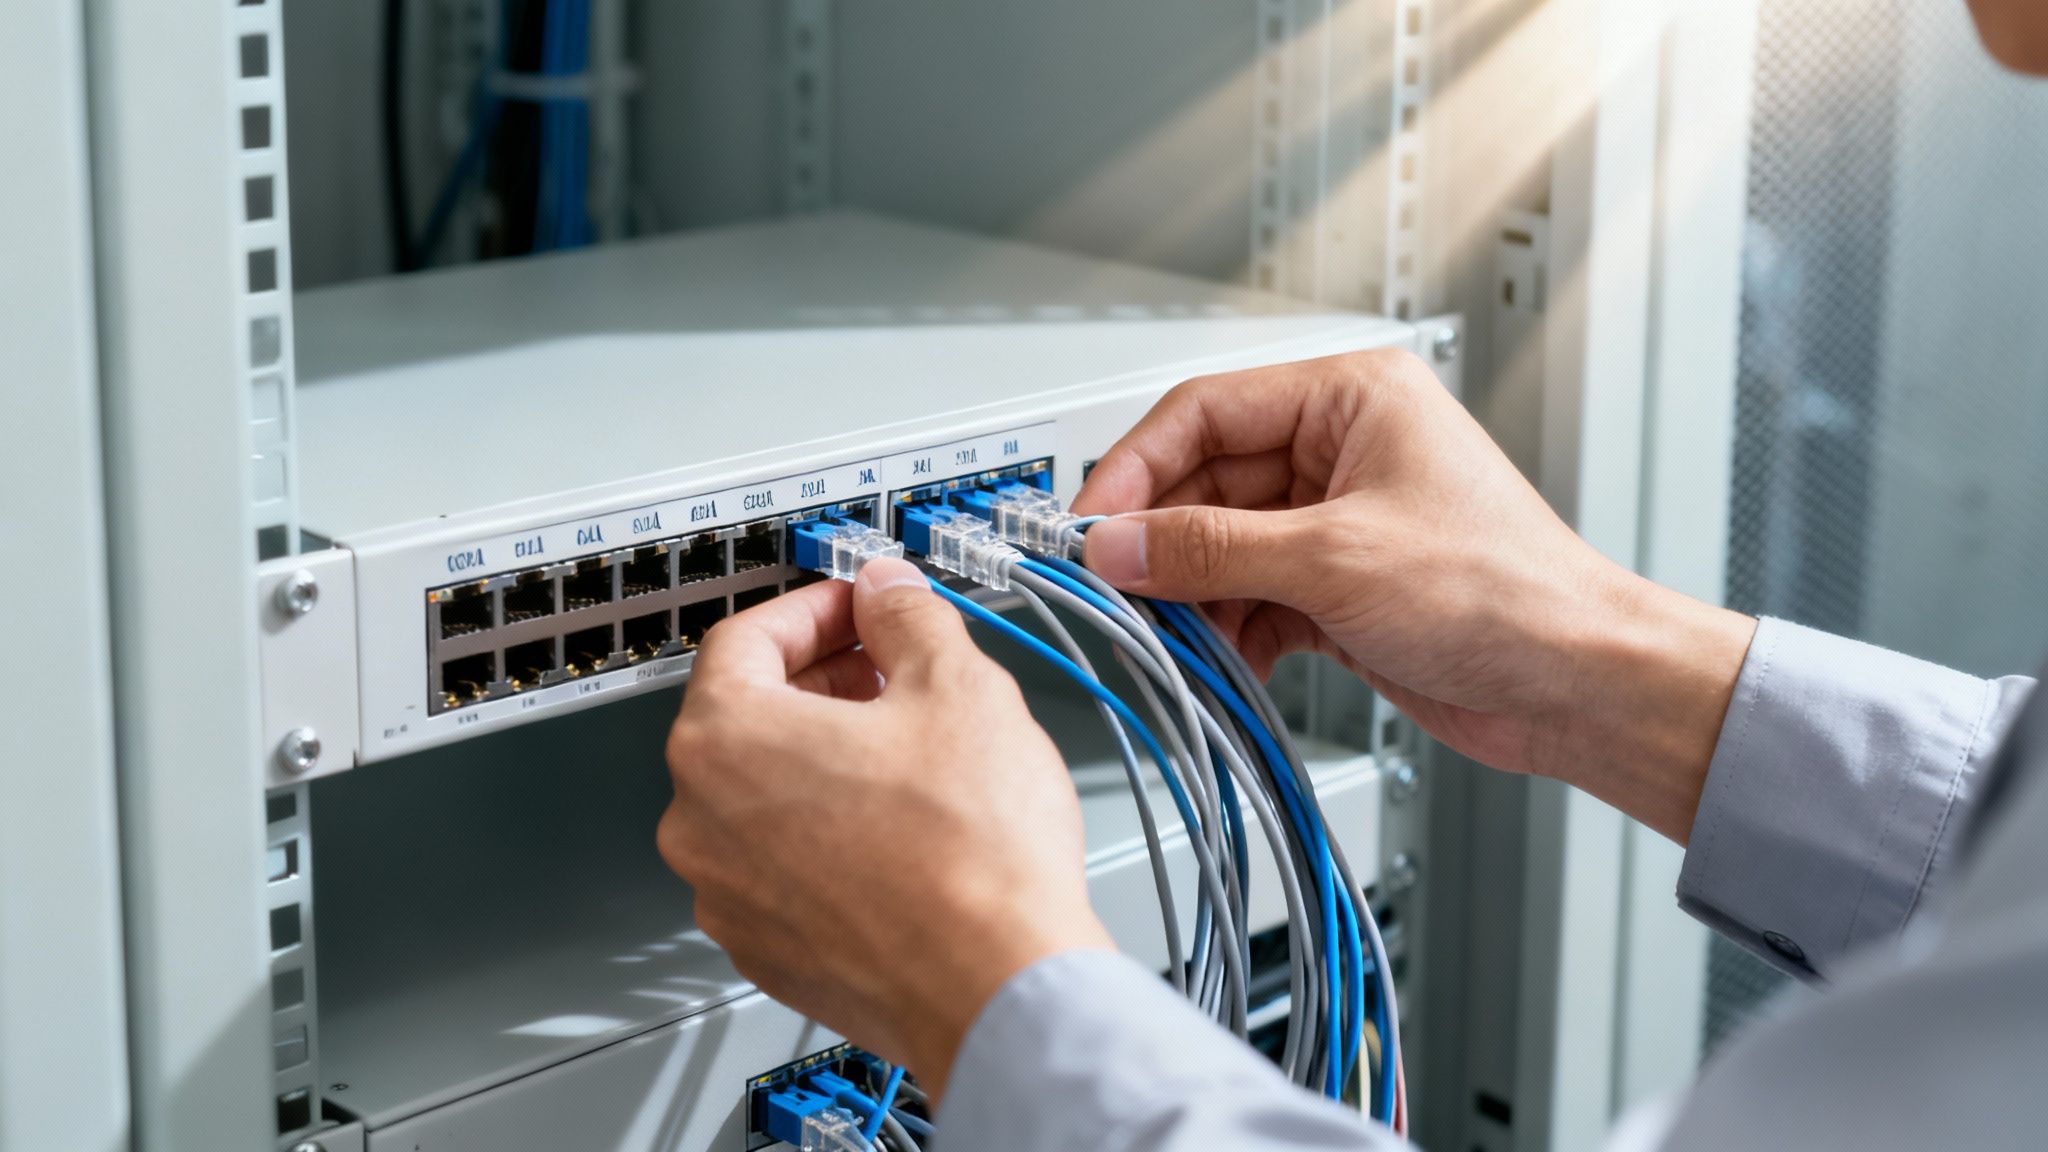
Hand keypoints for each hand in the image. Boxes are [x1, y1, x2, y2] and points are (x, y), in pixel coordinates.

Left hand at [656, 557, 1113, 1099]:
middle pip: (747, 718)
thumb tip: (887, 595)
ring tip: (913, 759)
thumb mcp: (957, 686)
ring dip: (827, 763)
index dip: (815, 610)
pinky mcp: (765, 949)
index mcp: (723, 739)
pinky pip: (783, 867)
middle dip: (825, 684)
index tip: (860, 609)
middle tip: (895, 675)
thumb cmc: (970, 854)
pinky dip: (829, 836)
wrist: (996, 986)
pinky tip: (902, 832)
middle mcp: (700, 821)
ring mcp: (727, 895)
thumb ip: (906, 617)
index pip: (745, 638)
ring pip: (764, 797)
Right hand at [1071, 349, 1754, 841]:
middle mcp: (1342, 450)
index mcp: (1351, 399)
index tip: (1090, 522)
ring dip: (1191, 594)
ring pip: (1221, 545)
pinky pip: (1251, 596)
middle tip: (1111, 585)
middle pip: (1206, 481)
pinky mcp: (1338, 587)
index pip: (1206, 410)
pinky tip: (1224, 659)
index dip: (1137, 466)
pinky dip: (1229, 630)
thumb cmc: (1508, 593)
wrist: (1578, 685)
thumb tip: (1117, 544)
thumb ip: (1209, 549)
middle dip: (1160, 541)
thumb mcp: (1333, 560)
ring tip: (1171, 634)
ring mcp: (1337, 521)